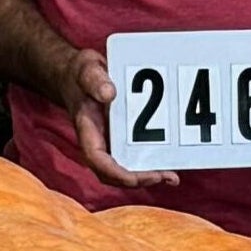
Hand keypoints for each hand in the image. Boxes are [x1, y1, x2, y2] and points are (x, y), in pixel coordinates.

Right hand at [52, 42, 175, 189]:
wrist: (78, 75)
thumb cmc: (82, 74)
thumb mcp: (86, 70)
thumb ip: (95, 80)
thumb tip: (109, 93)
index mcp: (87, 130)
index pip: (97, 160)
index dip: (116, 173)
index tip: (136, 178)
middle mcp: (98, 142)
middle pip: (113, 174)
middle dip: (138, 180)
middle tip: (166, 177)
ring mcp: (110, 142)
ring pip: (125, 169)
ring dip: (147, 176)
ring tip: (172, 177)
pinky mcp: (121, 137)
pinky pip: (134, 156)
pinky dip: (151, 163)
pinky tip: (171, 161)